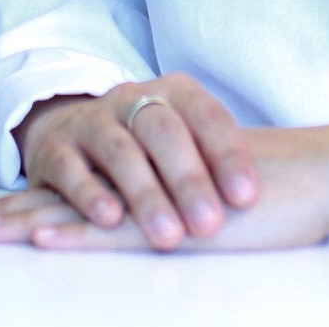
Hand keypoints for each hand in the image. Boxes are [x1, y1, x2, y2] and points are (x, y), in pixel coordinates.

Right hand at [0, 73, 257, 250]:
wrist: (69, 127)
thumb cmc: (147, 144)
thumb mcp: (184, 139)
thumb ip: (215, 159)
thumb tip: (273, 194)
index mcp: (174, 92)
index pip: (207, 116)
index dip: (228, 154)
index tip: (247, 197)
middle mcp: (132, 99)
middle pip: (163, 131)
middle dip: (189, 179)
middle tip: (210, 223)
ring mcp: (92, 121)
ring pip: (119, 151)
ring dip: (145, 194)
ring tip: (167, 236)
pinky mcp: (54, 148)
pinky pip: (70, 168)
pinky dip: (89, 193)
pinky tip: (108, 219)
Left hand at [0, 116, 328, 252]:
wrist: (322, 177)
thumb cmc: (281, 196)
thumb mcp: (217, 202)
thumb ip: (182, 205)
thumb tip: (168, 223)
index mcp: (153, 172)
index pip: (83, 186)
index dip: (34, 199)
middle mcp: (147, 174)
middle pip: (66, 193)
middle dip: (9, 211)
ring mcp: (159, 195)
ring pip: (78, 208)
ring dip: (22, 221)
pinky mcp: (178, 220)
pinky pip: (117, 227)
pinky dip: (76, 232)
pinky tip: (42, 238)